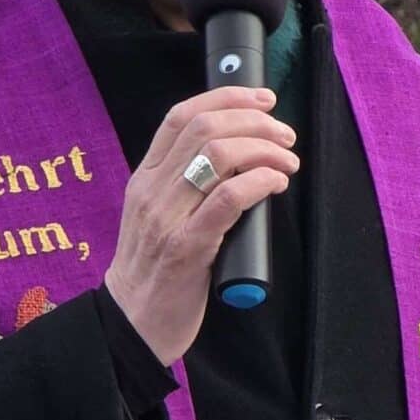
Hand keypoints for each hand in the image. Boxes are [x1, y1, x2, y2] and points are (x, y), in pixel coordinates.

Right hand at [104, 87, 298, 365]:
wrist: (130, 323)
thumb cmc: (155, 270)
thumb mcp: (158, 215)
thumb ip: (185, 184)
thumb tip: (238, 155)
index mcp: (145, 177)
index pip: (182, 116)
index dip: (227, 96)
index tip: (264, 100)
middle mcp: (152, 190)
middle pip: (206, 128)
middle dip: (255, 122)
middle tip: (286, 136)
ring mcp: (167, 218)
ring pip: (218, 156)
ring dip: (264, 150)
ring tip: (288, 161)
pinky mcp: (187, 248)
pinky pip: (228, 199)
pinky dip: (260, 181)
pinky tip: (277, 182)